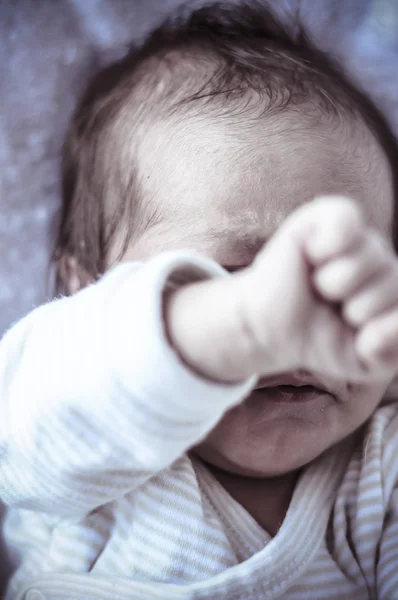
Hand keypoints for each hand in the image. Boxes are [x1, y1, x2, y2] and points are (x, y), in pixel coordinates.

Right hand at [166, 197, 397, 384]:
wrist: (269, 330)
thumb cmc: (319, 339)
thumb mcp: (365, 362)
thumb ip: (392, 353)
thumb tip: (385, 327)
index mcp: (395, 288)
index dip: (379, 329)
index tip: (352, 331)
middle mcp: (380, 258)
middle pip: (393, 282)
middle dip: (356, 307)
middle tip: (329, 306)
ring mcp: (356, 237)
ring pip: (370, 258)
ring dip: (334, 283)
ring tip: (317, 285)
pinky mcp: (324, 216)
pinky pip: (346, 221)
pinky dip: (328, 244)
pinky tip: (312, 255)